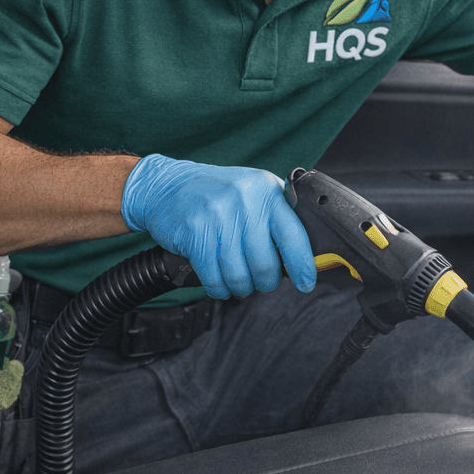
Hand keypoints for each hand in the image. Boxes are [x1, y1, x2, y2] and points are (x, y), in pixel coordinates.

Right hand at [121, 155, 316, 298]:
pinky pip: (214, 277)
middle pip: (265, 263)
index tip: (306, 282)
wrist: (167, 186)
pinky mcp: (194, 232)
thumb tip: (304, 258)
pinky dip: (219, 288)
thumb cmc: (217, 195)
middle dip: (266, 281)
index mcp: (266, 191)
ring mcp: (217, 215)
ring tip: (241, 282)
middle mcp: (244, 200)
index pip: (293, 235)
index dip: (302, 265)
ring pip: (239, 275)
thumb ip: (277, 218)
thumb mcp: (253, 193)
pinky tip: (220, 283)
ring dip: (242, 287)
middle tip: (262, 280)